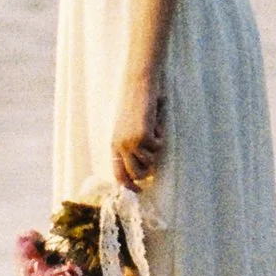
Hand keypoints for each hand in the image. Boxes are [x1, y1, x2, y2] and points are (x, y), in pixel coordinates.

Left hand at [111, 68, 165, 190]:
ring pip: (149, 163)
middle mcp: (120, 146)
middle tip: (153, 161)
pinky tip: (155, 123)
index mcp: (114, 145)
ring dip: (155, 150)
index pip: (118, 174)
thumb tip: (144, 170)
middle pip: (136, 175)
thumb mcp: (128, 128)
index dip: (129, 186)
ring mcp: (131, 142)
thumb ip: (131, 146)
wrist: (138, 84)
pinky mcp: (142, 136)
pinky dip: (161, 136)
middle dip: (148, 172)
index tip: (139, 191)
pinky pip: (158, 147)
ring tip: (152, 133)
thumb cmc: (136, 104)